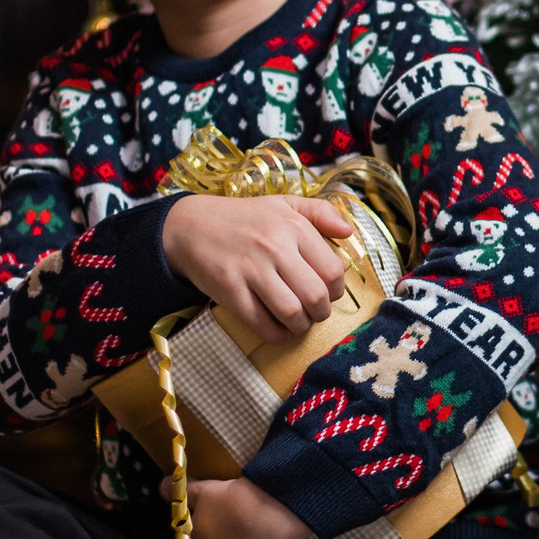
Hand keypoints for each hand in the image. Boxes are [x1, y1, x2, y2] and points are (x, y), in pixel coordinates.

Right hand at [160, 193, 353, 343]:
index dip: (336, 290)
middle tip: (313, 311)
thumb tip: (348, 232)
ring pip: (292, 313)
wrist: (190, 226)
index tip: (327, 293)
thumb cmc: (243, 218)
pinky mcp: (229, 291)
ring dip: (300, 326)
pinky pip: (262, 324)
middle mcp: (274, 247)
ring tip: (297, 320)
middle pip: (316, 296)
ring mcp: (250, 270)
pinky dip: (276, 334)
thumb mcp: (282, 204)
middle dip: (321, 312)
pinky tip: (277, 328)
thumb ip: (320, 212)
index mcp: (293, 226)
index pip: (333, 270)